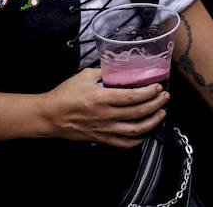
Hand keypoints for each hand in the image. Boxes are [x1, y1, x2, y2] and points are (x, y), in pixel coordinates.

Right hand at [41, 67, 168, 147]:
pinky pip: (122, 143)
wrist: (48, 116)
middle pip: (138, 112)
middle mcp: (105, 115)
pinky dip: (137, 140)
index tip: (158, 87)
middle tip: (165, 97)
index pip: (133, 96)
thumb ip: (104, 72)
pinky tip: (145, 133)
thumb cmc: (64, 95)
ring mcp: (103, 129)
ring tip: (161, 114)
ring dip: (152, 122)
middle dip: (156, 104)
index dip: (150, 92)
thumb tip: (118, 68)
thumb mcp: (84, 76)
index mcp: (101, 98)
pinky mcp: (100, 139)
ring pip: (134, 130)